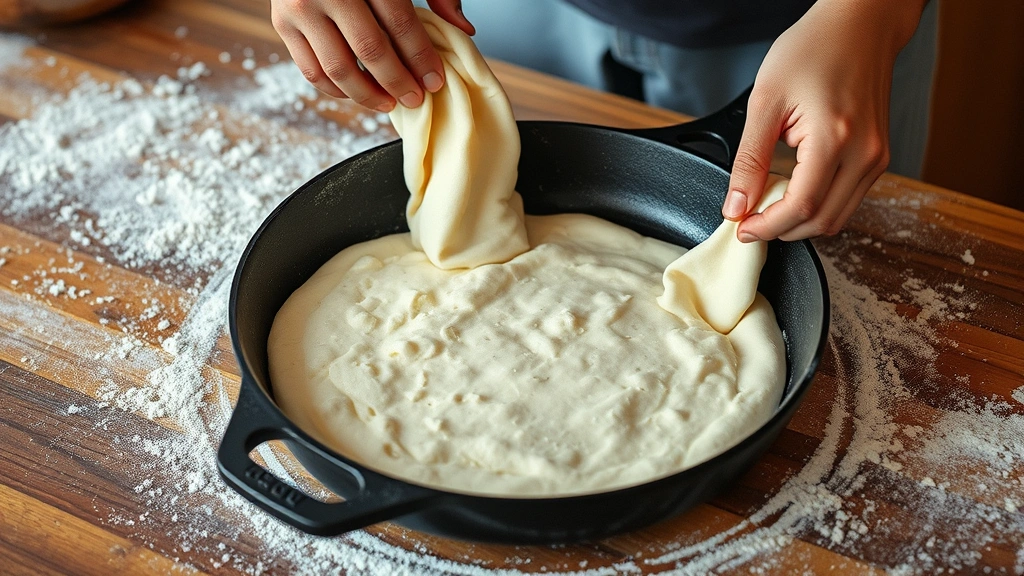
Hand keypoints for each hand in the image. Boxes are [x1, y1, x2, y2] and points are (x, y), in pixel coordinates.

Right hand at [270, 0, 474, 111]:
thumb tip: (463, 28)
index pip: (400, 23)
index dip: (420, 57)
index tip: (435, 81)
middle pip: (370, 50)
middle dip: (398, 82)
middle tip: (414, 99)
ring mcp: (300, 7)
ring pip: (337, 68)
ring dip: (367, 95)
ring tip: (388, 103)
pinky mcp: (281, 24)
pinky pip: (311, 71)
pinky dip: (336, 90)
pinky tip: (358, 92)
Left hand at [722, 0, 925, 241]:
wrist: (859, 25)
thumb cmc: (813, 49)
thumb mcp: (765, 101)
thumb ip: (748, 160)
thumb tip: (736, 205)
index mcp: (835, 138)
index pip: (801, 207)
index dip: (767, 226)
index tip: (741, 228)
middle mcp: (864, 154)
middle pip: (822, 221)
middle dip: (781, 230)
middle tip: (750, 221)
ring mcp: (876, 158)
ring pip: (837, 217)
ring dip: (800, 223)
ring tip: (767, 207)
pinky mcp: (878, 157)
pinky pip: (847, 199)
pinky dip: (818, 206)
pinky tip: (791, 192)